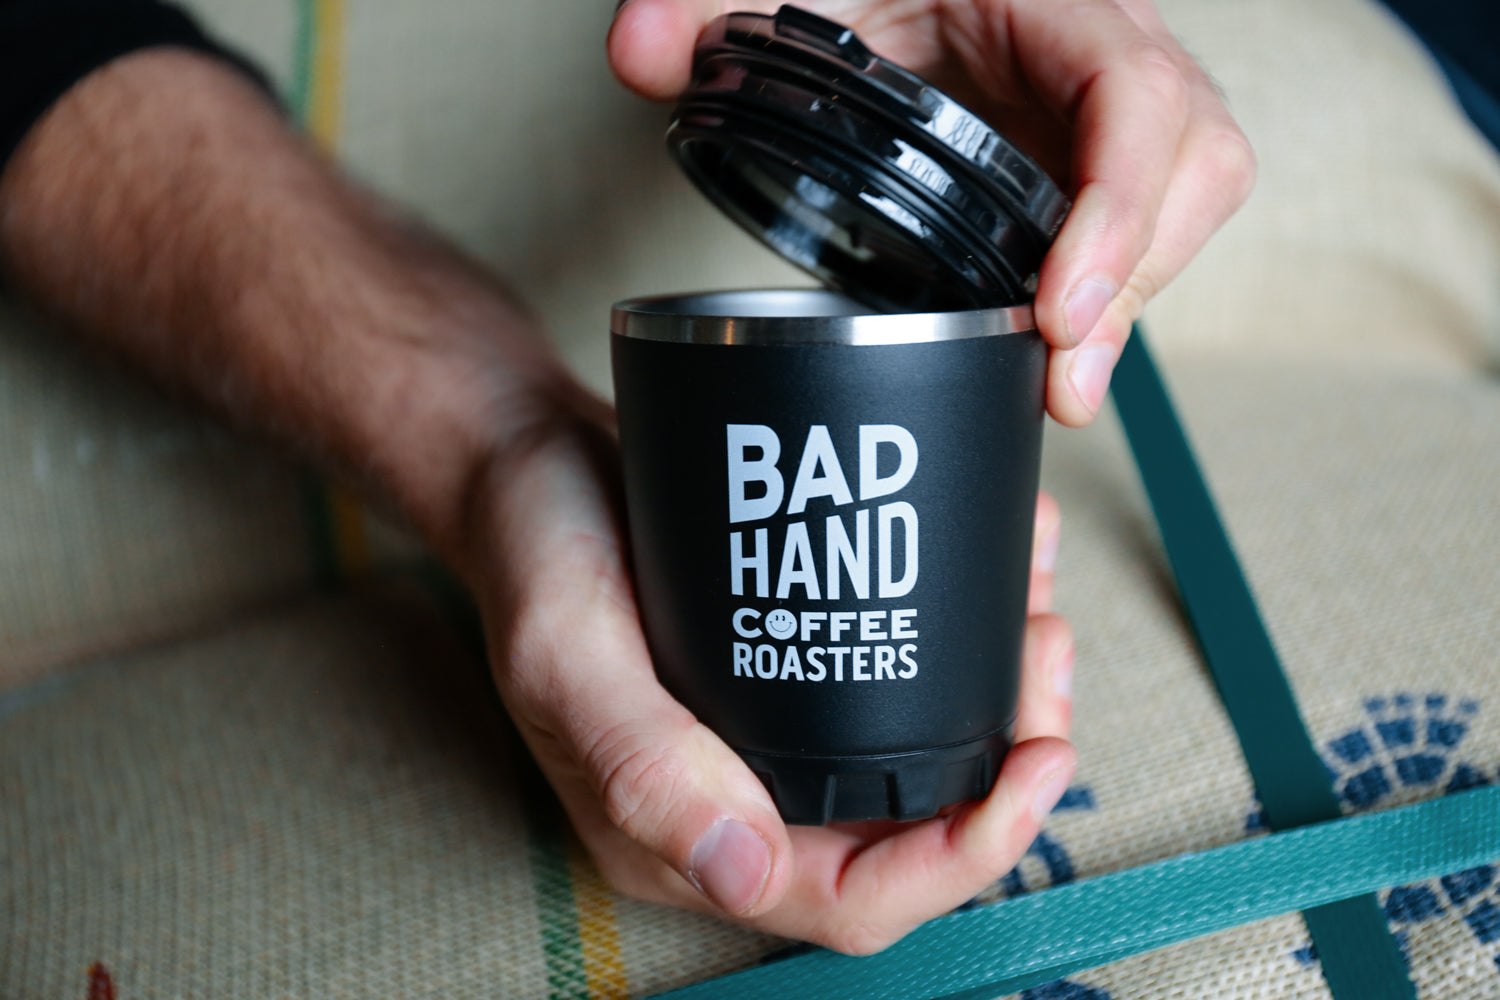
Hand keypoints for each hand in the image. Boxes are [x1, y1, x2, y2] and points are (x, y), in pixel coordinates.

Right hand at [467, 413, 1073, 954]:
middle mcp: (741, 795)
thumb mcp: (569, 654)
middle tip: (1045, 657)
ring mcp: (767, 728)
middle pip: (908, 829)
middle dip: (1004, 765)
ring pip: (915, 752)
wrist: (523, 459)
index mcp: (686, 834)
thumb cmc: (532, 551)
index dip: (961, 859)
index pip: (852, 896)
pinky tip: (992, 565)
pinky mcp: (786, 659)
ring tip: (1035, 609)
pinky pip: (891, 675)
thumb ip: (645, 766)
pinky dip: (959, 630)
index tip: (1033, 767)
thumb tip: (747, 874)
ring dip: (997, 697)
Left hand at [608, 0, 1255, 426]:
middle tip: (1061, 380)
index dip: (1119, 206)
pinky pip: (1135, 233)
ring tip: (1059, 386)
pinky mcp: (1086, 166)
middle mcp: (1103, 51)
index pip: (1137, 95)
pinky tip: (1050, 359)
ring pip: (1184, 206)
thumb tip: (639, 52)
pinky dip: (1103, 300)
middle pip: (1194, 164)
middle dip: (1137, 278)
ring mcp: (1103, 114)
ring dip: (1130, 301)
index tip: (1056, 310)